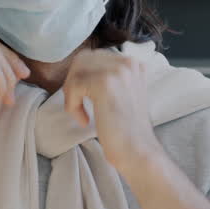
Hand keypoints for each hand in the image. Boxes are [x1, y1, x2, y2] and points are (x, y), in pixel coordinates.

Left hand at [60, 47, 162, 174]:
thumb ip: (109, 79)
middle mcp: (128, 62)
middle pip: (83, 59)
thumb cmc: (126, 130)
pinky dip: (73, 105)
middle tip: (77, 106)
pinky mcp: (105, 83)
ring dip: (72, 94)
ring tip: (81, 113)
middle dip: (74, 82)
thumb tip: (78, 70)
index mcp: (133, 64)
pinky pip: (74, 85)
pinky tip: (85, 120)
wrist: (137, 151)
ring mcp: (118, 71)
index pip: (94, 57)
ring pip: (76, 70)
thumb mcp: (122, 95)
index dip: (82, 78)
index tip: (85, 101)